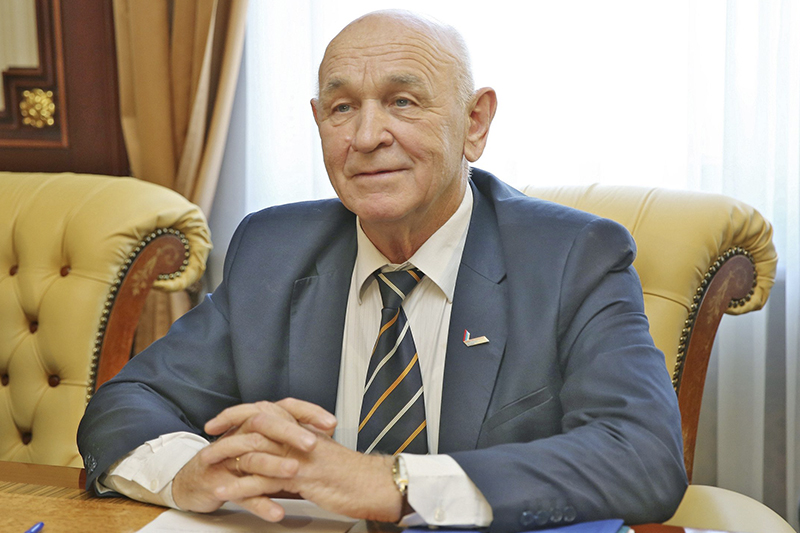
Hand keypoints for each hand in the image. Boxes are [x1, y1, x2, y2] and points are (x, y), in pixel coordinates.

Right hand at [172, 399, 336, 519]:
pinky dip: (260, 503)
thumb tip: (324, 433)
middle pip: (266, 424)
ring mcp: (229, 458)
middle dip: (291, 433)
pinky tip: (276, 511)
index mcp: (256, 422)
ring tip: (294, 471)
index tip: (331, 423)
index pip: (284, 408)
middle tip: (313, 443)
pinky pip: (241, 493)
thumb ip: (290, 438)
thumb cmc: (233, 460)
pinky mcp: (219, 483)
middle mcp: (242, 434)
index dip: (308, 413)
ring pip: (253, 456)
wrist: (195, 481)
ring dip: (275, 464)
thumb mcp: (264, 444)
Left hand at [214, 428, 402, 522]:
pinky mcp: (301, 476)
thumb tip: (278, 456)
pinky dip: (239, 487)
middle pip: (258, 421)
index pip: (269, 410)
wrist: (374, 485)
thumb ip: (298, 453)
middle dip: (230, 424)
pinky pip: (262, 480)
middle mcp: (301, 437)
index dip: (243, 411)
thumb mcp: (321, 456)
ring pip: (256, 450)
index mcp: (305, 429)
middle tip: (209, 431)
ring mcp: (300, 455)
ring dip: (228, 457)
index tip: (223, 419)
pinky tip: (224, 492)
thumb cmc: (351, 475)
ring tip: (206, 466)